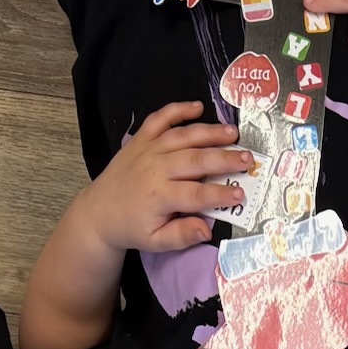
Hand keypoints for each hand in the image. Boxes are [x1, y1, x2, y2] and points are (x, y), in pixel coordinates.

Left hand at [82, 102, 246, 256]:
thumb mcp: (156, 242)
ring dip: (209, 132)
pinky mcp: (141, 139)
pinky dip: (177, 110)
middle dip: (223, 158)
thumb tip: (207, 229)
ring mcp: (148, 149)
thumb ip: (181, 236)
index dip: (220, 194)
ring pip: (183, 136)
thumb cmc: (132, 228)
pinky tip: (197, 106)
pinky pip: (159, 119)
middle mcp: (155, 168)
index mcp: (159, 196)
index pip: (196, 194)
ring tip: (232, 133)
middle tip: (247, 158)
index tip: (241, 193)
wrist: (100, 212)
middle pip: (195, 160)